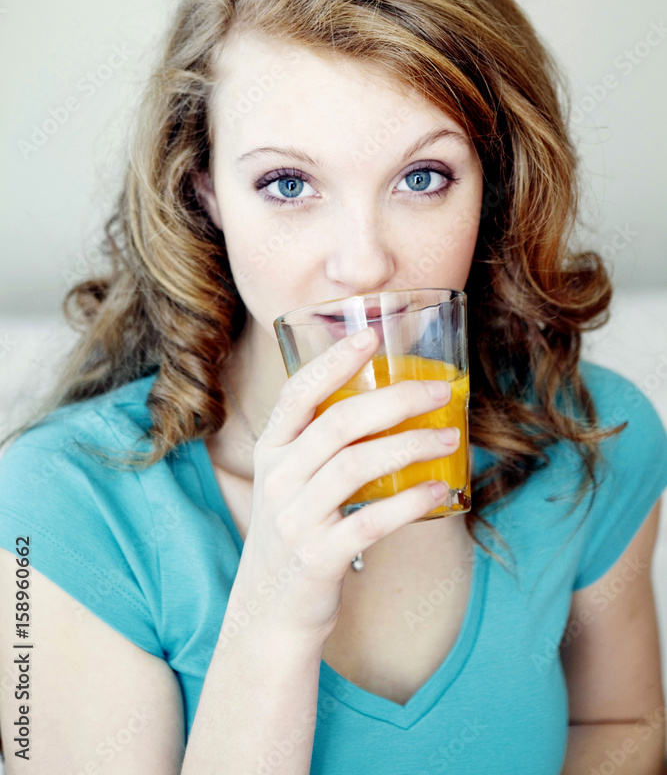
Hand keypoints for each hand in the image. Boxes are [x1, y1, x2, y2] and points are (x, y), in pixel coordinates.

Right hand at [230, 327, 458, 645]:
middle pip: (338, 424)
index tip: (370, 336)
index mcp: (271, 449)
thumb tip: (386, 397)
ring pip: (357, 467)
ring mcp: (295, 519)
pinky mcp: (317, 558)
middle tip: (440, 390)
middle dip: (395, 400)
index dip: (333, 362)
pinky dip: (410, 503)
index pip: (297, 393)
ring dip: (411, 446)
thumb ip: (321, 441)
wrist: (269, 611)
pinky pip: (370, 521)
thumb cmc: (295, 530)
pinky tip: (440, 490)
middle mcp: (277, 478)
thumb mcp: (291, 479)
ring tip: (451, 437)